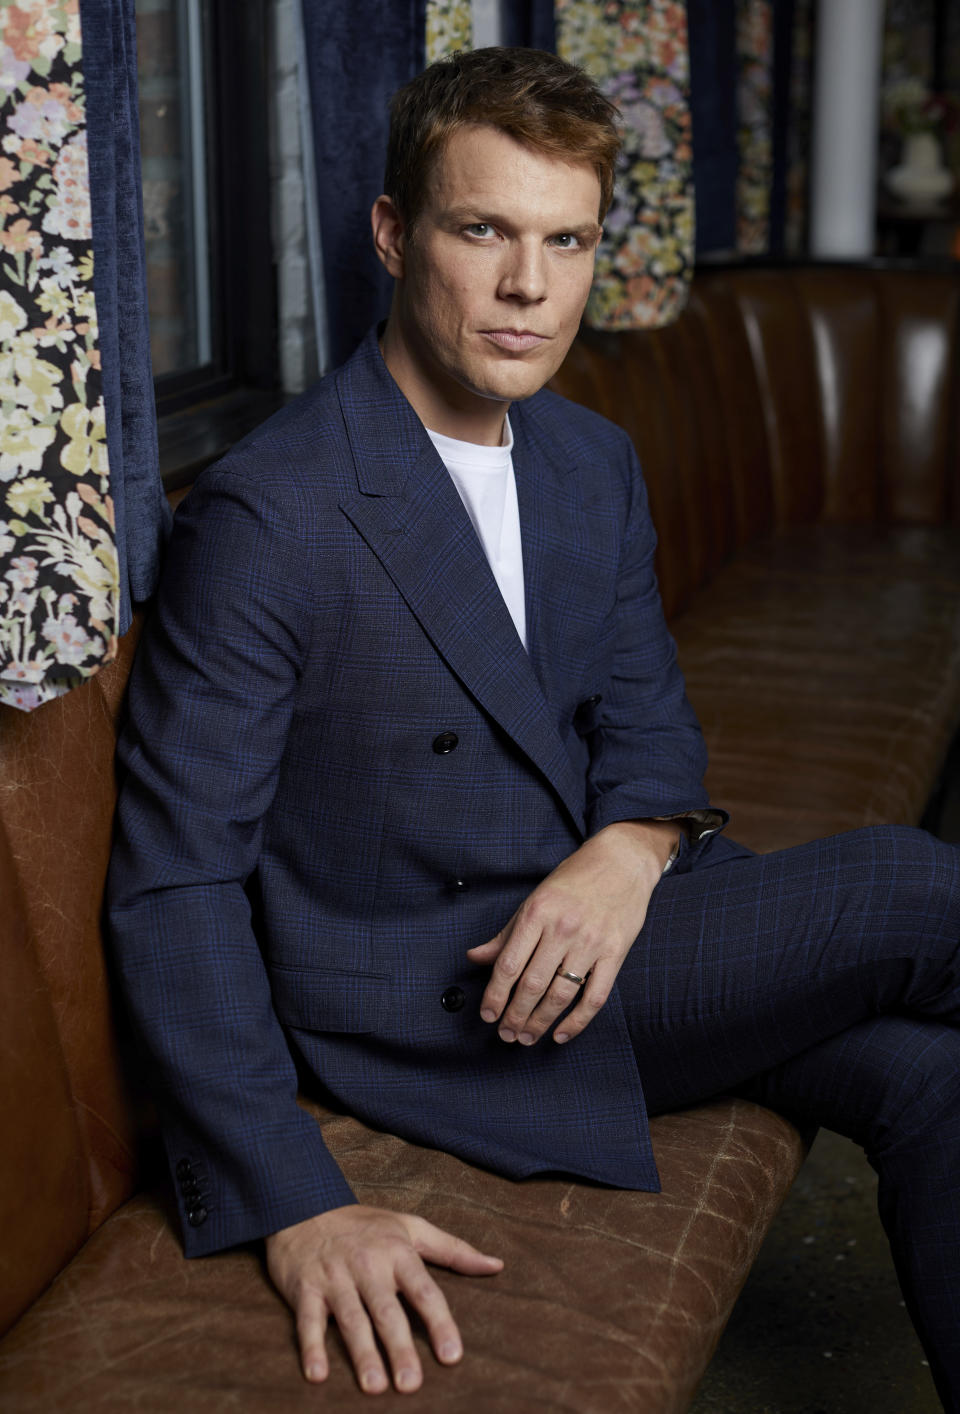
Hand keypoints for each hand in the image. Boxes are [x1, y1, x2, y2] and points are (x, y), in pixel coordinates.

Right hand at [265, 1204, 502, 1393]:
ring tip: (374, 1387)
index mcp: (397, 1252)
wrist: (305, 1206)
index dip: (439, 1323)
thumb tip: (497, 1265)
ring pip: (351, 1319)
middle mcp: (367, 1265)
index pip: (424, 1291)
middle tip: (411, 1384)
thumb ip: (454, 1250)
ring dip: (362, 1354)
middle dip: (399, 1348)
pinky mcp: (304, 1289)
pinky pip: (308, 1321)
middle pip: (387, 1311)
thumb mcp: (411, 1227)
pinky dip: (310, 1347)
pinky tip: (317, 1375)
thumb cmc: (366, 1225)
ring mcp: (335, 1278)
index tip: (452, 1356)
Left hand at [466, 819, 678, 1046]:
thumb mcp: (534, 900)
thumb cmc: (574, 879)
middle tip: (506, 1035)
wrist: (622, 861)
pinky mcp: (615, 953)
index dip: (495, 996)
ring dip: (540, 1022)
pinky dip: (577, 1021)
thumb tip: (475, 957)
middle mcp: (562, 929)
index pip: (509, 965)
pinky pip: (594, 996)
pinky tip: (562, 1034)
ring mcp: (591, 942)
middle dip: (515, 1016)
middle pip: (532, 984)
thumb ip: (506, 934)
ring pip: (561, 995)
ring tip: (527, 1037)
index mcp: (537, 913)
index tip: (487, 1015)